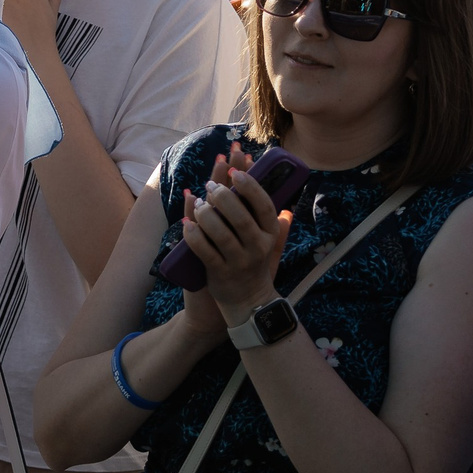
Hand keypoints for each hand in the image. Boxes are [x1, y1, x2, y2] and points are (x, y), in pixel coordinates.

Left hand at [180, 143, 294, 323]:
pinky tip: (187, 224)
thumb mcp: (270, 244)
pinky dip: (194, 236)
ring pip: (222, 234)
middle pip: (241, 218)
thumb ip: (275, 224)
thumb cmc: (255, 264)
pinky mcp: (220, 273)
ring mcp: (239, 262)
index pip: (265, 205)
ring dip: (207, 214)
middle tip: (210, 185)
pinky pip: (205, 252)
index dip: (250, 185)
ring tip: (198, 203)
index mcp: (270, 234)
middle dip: (224, 197)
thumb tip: (285, 205)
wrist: (248, 302)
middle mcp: (258, 248)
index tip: (235, 170)